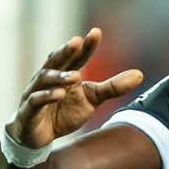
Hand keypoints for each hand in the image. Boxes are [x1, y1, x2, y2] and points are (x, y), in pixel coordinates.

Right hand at [8, 28, 142, 148]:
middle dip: (66, 51)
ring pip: (45, 80)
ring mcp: (35, 93)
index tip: (96, 32)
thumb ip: (113, 87)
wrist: (39, 136)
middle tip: (77, 41)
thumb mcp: (92, 99)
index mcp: (65, 74)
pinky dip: (46, 96)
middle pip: (56, 61)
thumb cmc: (64, 112)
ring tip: (75, 76)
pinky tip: (58, 94)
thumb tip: (140, 74)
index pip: (76, 57)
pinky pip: (36, 100)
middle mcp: (48, 79)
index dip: (86, 46)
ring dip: (59, 77)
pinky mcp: (28, 110)